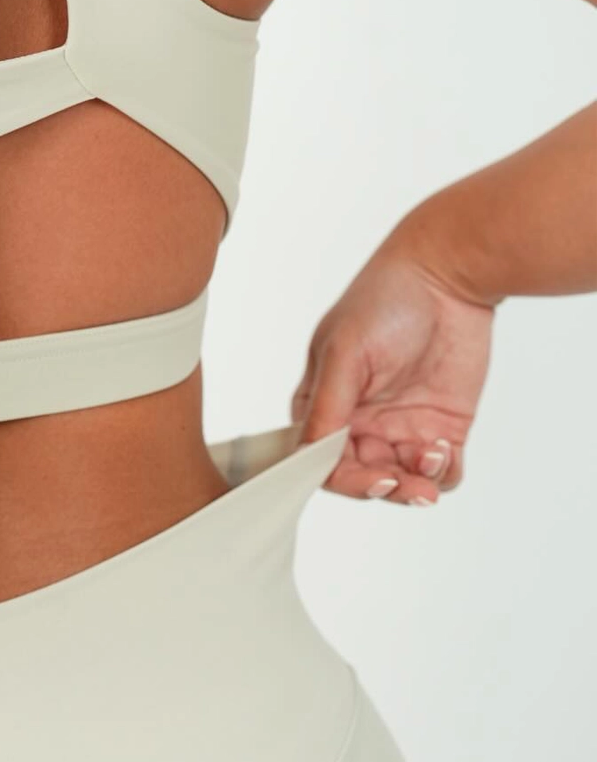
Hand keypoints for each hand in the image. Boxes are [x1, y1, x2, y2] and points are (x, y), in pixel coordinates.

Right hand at [291, 220, 494, 505]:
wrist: (449, 274)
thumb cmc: (384, 300)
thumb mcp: (344, 352)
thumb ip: (327, 408)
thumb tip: (311, 457)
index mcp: (322, 405)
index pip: (320, 461)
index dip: (343, 479)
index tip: (372, 479)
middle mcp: (358, 422)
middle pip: (363, 478)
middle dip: (385, 488)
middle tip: (406, 485)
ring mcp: (401, 427)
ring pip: (403, 482)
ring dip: (416, 484)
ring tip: (433, 457)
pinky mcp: (442, 427)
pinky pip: (442, 472)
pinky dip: (444, 474)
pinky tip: (445, 450)